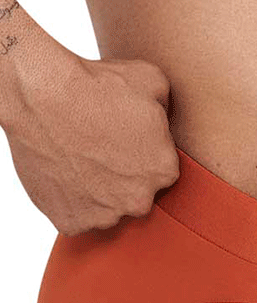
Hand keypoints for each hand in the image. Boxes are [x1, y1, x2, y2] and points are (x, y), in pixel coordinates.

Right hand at [4, 39, 180, 235]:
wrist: (42, 96)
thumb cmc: (97, 85)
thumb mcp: (153, 81)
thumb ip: (168, 109)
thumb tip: (165, 119)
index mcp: (164, 172)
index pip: (160, 169)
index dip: (143, 152)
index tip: (125, 138)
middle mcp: (138, 201)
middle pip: (135, 193)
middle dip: (123, 175)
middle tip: (101, 149)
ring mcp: (103, 216)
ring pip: (106, 208)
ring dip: (97, 191)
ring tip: (79, 159)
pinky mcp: (69, 222)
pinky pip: (76, 217)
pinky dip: (70, 201)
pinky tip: (64, 172)